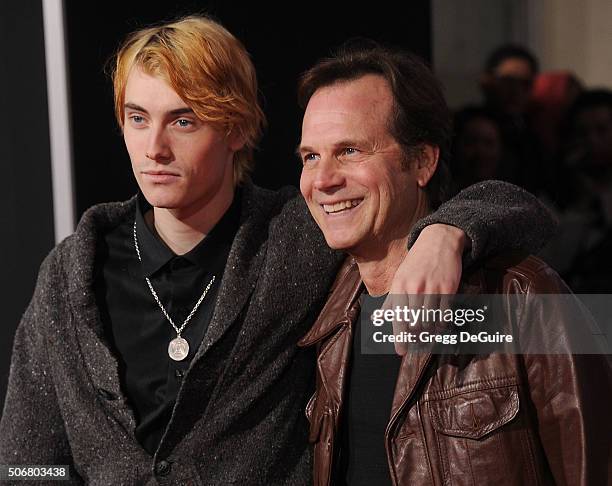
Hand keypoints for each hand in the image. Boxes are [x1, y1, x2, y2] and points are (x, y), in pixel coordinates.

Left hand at [383, 224, 466, 354]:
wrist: (438, 241)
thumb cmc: (416, 262)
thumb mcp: (399, 277)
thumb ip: (391, 299)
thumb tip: (379, 318)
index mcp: (399, 286)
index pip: (397, 317)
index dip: (399, 337)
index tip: (401, 351)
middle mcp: (414, 288)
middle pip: (415, 323)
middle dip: (416, 337)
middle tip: (418, 345)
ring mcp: (432, 288)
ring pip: (430, 320)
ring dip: (429, 332)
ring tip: (429, 337)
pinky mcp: (448, 287)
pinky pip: (445, 313)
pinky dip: (442, 324)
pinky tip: (440, 327)